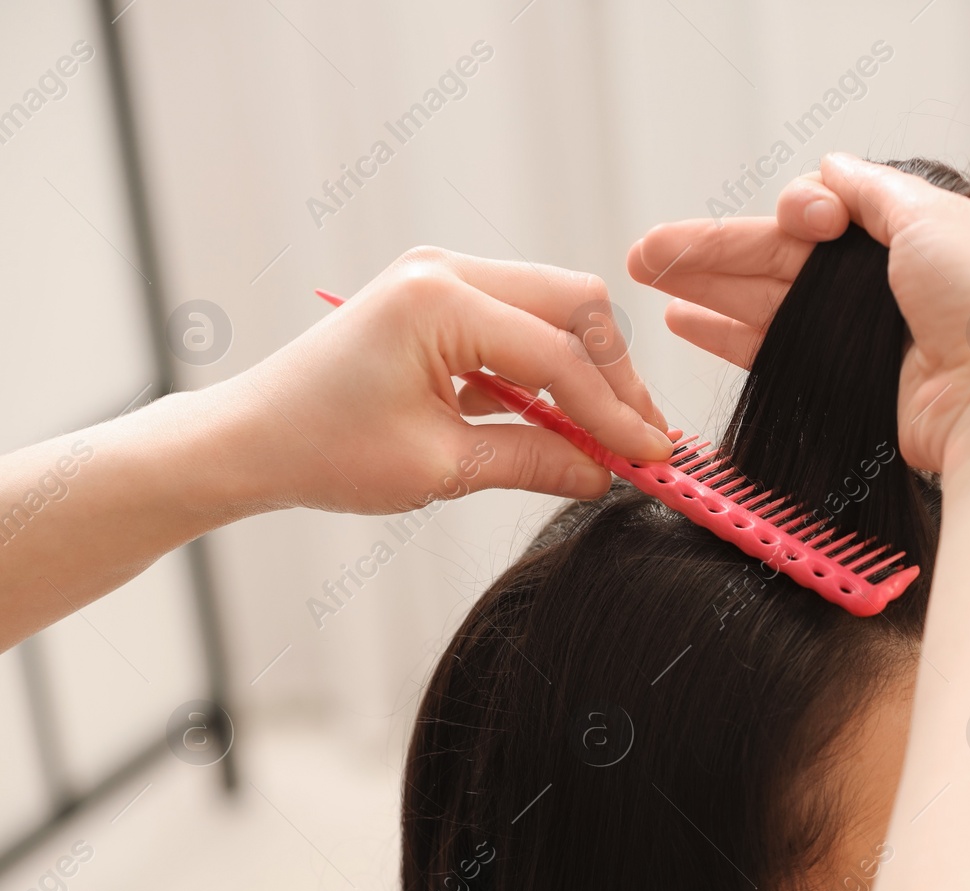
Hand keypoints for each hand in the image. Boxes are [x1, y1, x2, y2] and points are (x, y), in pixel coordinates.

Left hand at [221, 246, 671, 513]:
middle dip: (616, 375)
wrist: (251, 438)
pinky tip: (563, 417)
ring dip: (587, 369)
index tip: (649, 458)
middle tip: (641, 438)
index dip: (612, 411)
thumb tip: (605, 472)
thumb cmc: (323, 448)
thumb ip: (535, 462)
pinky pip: (522, 320)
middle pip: (574, 305)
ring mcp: (443, 276)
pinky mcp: (442, 297)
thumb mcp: (440, 468)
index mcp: (438, 300)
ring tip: (610, 433)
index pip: (557, 355)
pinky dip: (551, 367)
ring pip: (556, 308)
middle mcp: (445, 270)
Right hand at [627, 153, 969, 473]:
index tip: (806, 222)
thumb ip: (876, 191)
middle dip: (714, 250)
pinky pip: (773, 349)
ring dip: (706, 286)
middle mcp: (887, 282)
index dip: (796, 211)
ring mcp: (864, 336)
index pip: (827, 211)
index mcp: (917, 231)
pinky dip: (728, 334)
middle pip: (782, 257)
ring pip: (768, 299)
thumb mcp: (938, 218)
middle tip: (645, 251)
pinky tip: (685, 320)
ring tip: (645, 276)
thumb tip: (833, 168)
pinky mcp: (847, 383)